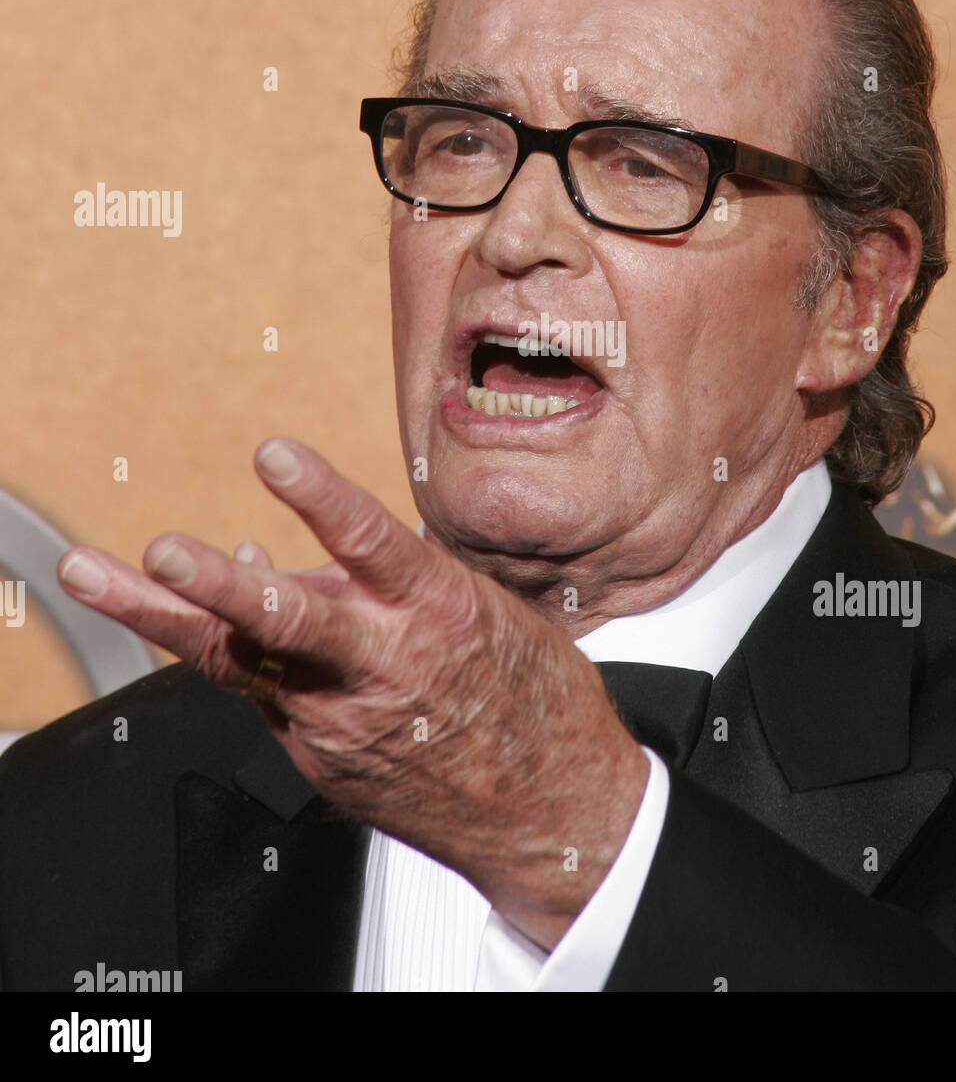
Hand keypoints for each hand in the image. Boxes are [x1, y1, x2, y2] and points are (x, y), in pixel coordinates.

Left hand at [56, 438, 648, 948]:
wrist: (551, 810)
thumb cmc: (525, 697)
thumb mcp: (477, 611)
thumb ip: (382, 584)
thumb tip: (276, 558)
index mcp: (437, 613)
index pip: (369, 544)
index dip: (319, 498)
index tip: (274, 454)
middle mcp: (382, 667)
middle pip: (288, 622)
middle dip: (217, 586)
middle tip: (164, 551)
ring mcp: (344, 722)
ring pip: (239, 662)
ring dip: (163, 615)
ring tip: (96, 575)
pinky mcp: (322, 763)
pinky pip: (263, 696)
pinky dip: (233, 654)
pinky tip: (202, 621)